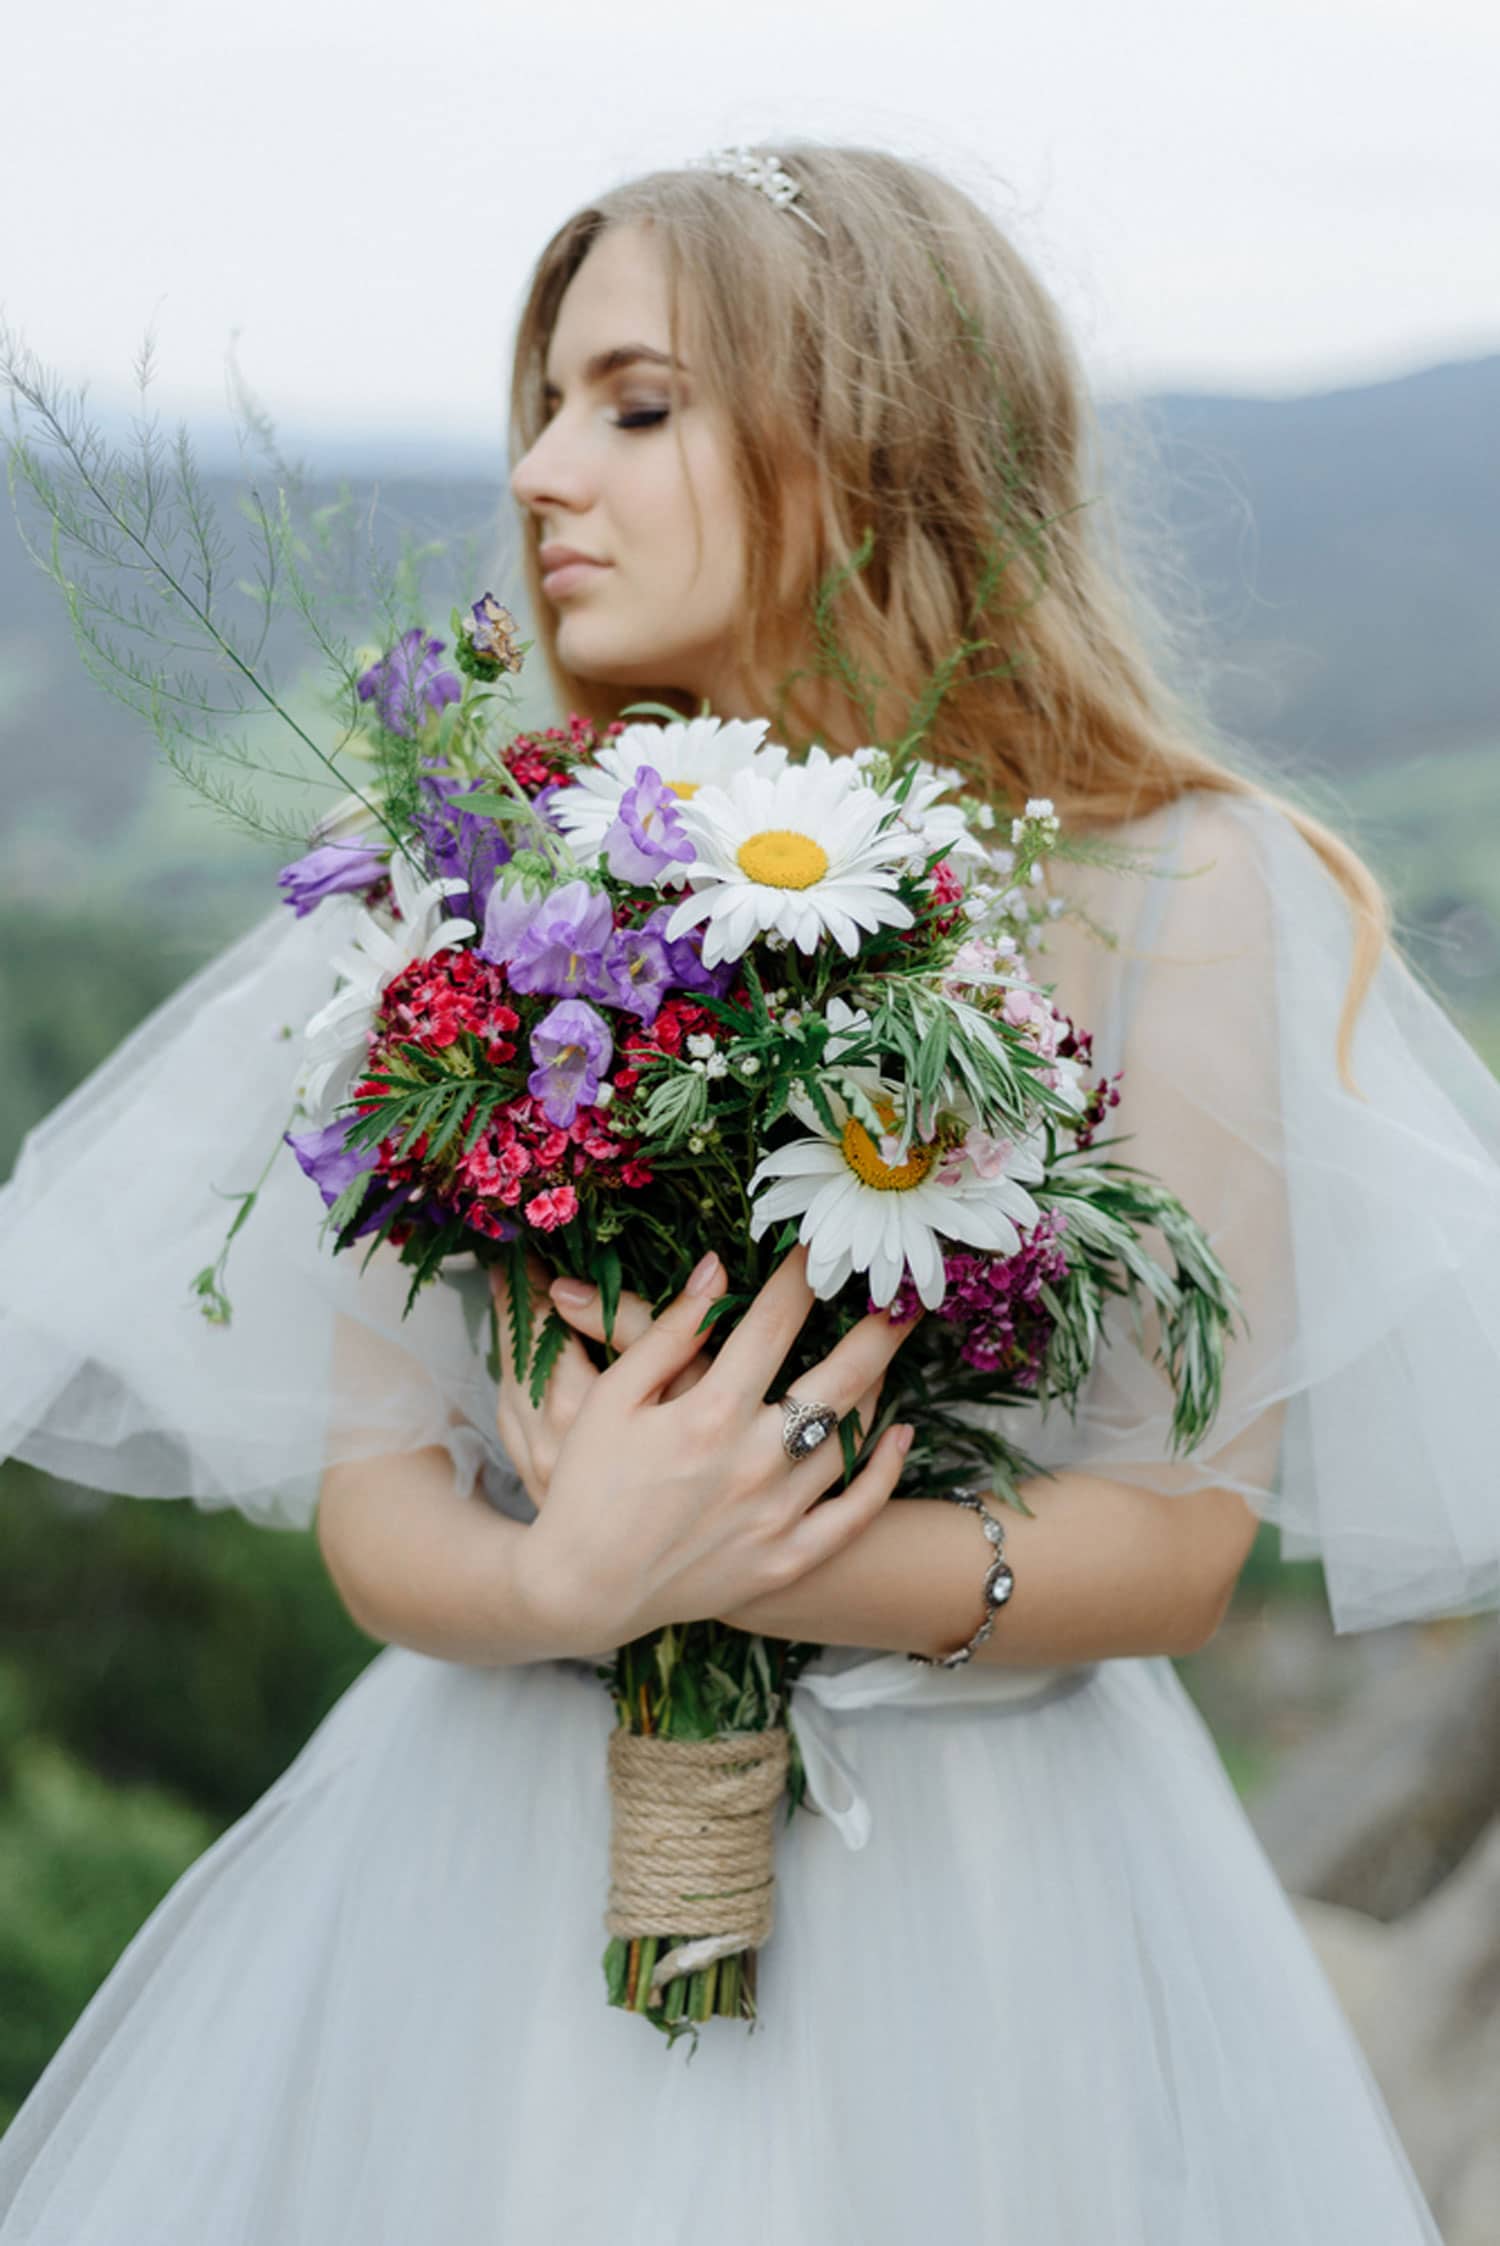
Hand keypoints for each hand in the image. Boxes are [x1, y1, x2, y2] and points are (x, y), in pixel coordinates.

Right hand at [512, 1244, 920, 1653]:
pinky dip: (884, 1472)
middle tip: (906, 1295)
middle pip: (841, 1378)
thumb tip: (716, 1270)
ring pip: (852, 1439)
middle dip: (880, 1328)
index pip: (772, 1324)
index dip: (801, 1276)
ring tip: (887, 1354)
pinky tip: (899, 1435)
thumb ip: (668, 1333)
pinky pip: (855, 1513)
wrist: (582, 1591)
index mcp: (707, 1415)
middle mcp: (753, 1462)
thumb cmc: (588, 1485)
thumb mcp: (611, 1399)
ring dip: (878, 1388)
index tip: (821, 1245)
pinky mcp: (785, 1559)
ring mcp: (776, 1515)